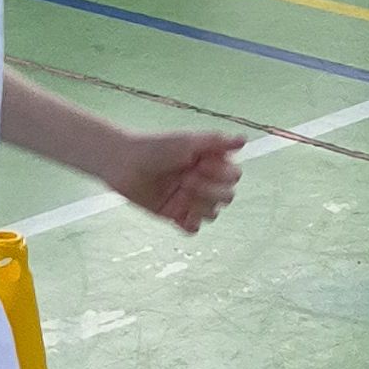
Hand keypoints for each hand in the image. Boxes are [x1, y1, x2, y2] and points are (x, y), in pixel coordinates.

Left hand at [106, 127, 243, 231]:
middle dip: (209, 190)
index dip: (220, 174)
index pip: (234, 176)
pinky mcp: (174, 215)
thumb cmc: (155, 147)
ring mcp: (190, 199)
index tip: (199, 164)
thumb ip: (216, 141)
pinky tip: (179, 215)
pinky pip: (193, 228)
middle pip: (227, 197)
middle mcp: (204, 181)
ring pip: (213, 214)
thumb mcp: (187, 140)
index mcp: (210, 163)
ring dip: (200, 206)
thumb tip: (244, 139)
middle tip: (186, 180)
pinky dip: (190, 224)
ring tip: (180, 193)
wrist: (123, 163)